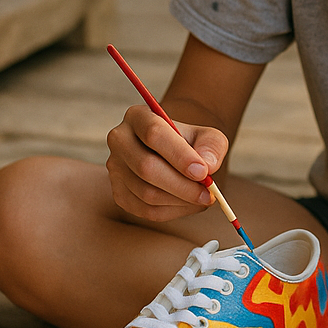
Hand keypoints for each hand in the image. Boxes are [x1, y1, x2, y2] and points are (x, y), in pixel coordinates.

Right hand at [106, 103, 228, 221]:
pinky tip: (189, 204)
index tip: (203, 172)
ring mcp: (116, 169)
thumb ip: (212, 147)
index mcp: (138, 117)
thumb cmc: (191, 143)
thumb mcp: (208, 137)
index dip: (179, 155)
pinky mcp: (119, 193)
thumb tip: (207, 166)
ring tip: (203, 198)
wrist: (177, 155)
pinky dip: (172, 211)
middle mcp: (120, 140)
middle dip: (182, 185)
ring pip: (146, 192)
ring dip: (180, 200)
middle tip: (208, 193)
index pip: (153, 133)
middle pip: (146, 167)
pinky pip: (145, 210)